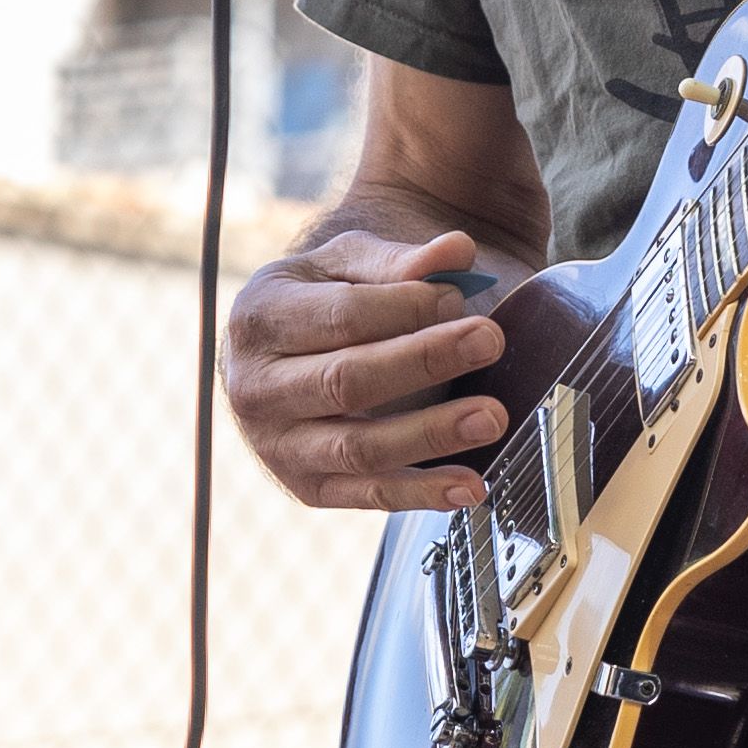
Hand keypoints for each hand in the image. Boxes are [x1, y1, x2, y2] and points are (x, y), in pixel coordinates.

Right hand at [224, 223, 516, 510]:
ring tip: (493, 416)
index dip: (406, 307)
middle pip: (347, 381)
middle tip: (490, 340)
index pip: (341, 316)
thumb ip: (399, 260)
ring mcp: (277, 446)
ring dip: (431, 434)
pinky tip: (471, 485)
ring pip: (359, 447)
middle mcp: (255, 388)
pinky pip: (370, 495)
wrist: (287, 357)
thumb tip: (456, 252)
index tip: (460, 296)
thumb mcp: (348, 265)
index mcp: (259, 317)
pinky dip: (424, 493)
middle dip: (424, 361)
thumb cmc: (324, 300)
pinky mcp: (308, 488)